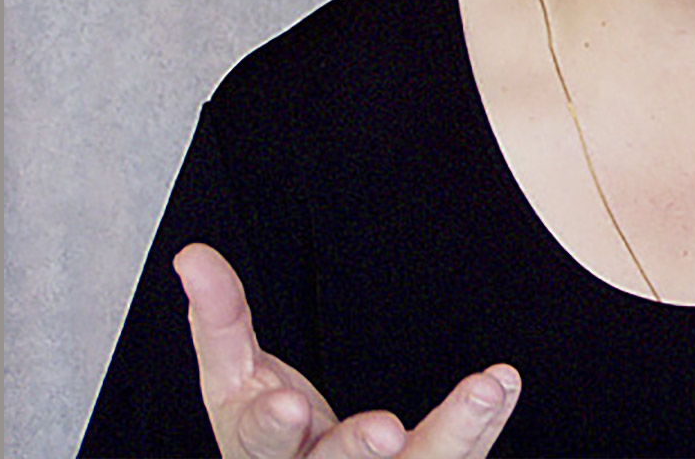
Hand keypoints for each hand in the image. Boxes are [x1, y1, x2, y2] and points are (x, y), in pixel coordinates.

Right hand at [175, 243, 520, 458]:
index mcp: (262, 455)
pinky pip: (459, 455)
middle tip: (387, 430)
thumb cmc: (269, 430)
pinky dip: (484, 422)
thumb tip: (192, 256)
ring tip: (485, 388)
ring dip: (456, 431)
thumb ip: (220, 319)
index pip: (260, 446)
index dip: (271, 428)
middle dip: (359, 448)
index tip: (286, 405)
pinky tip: (502, 385)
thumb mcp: (234, 379)